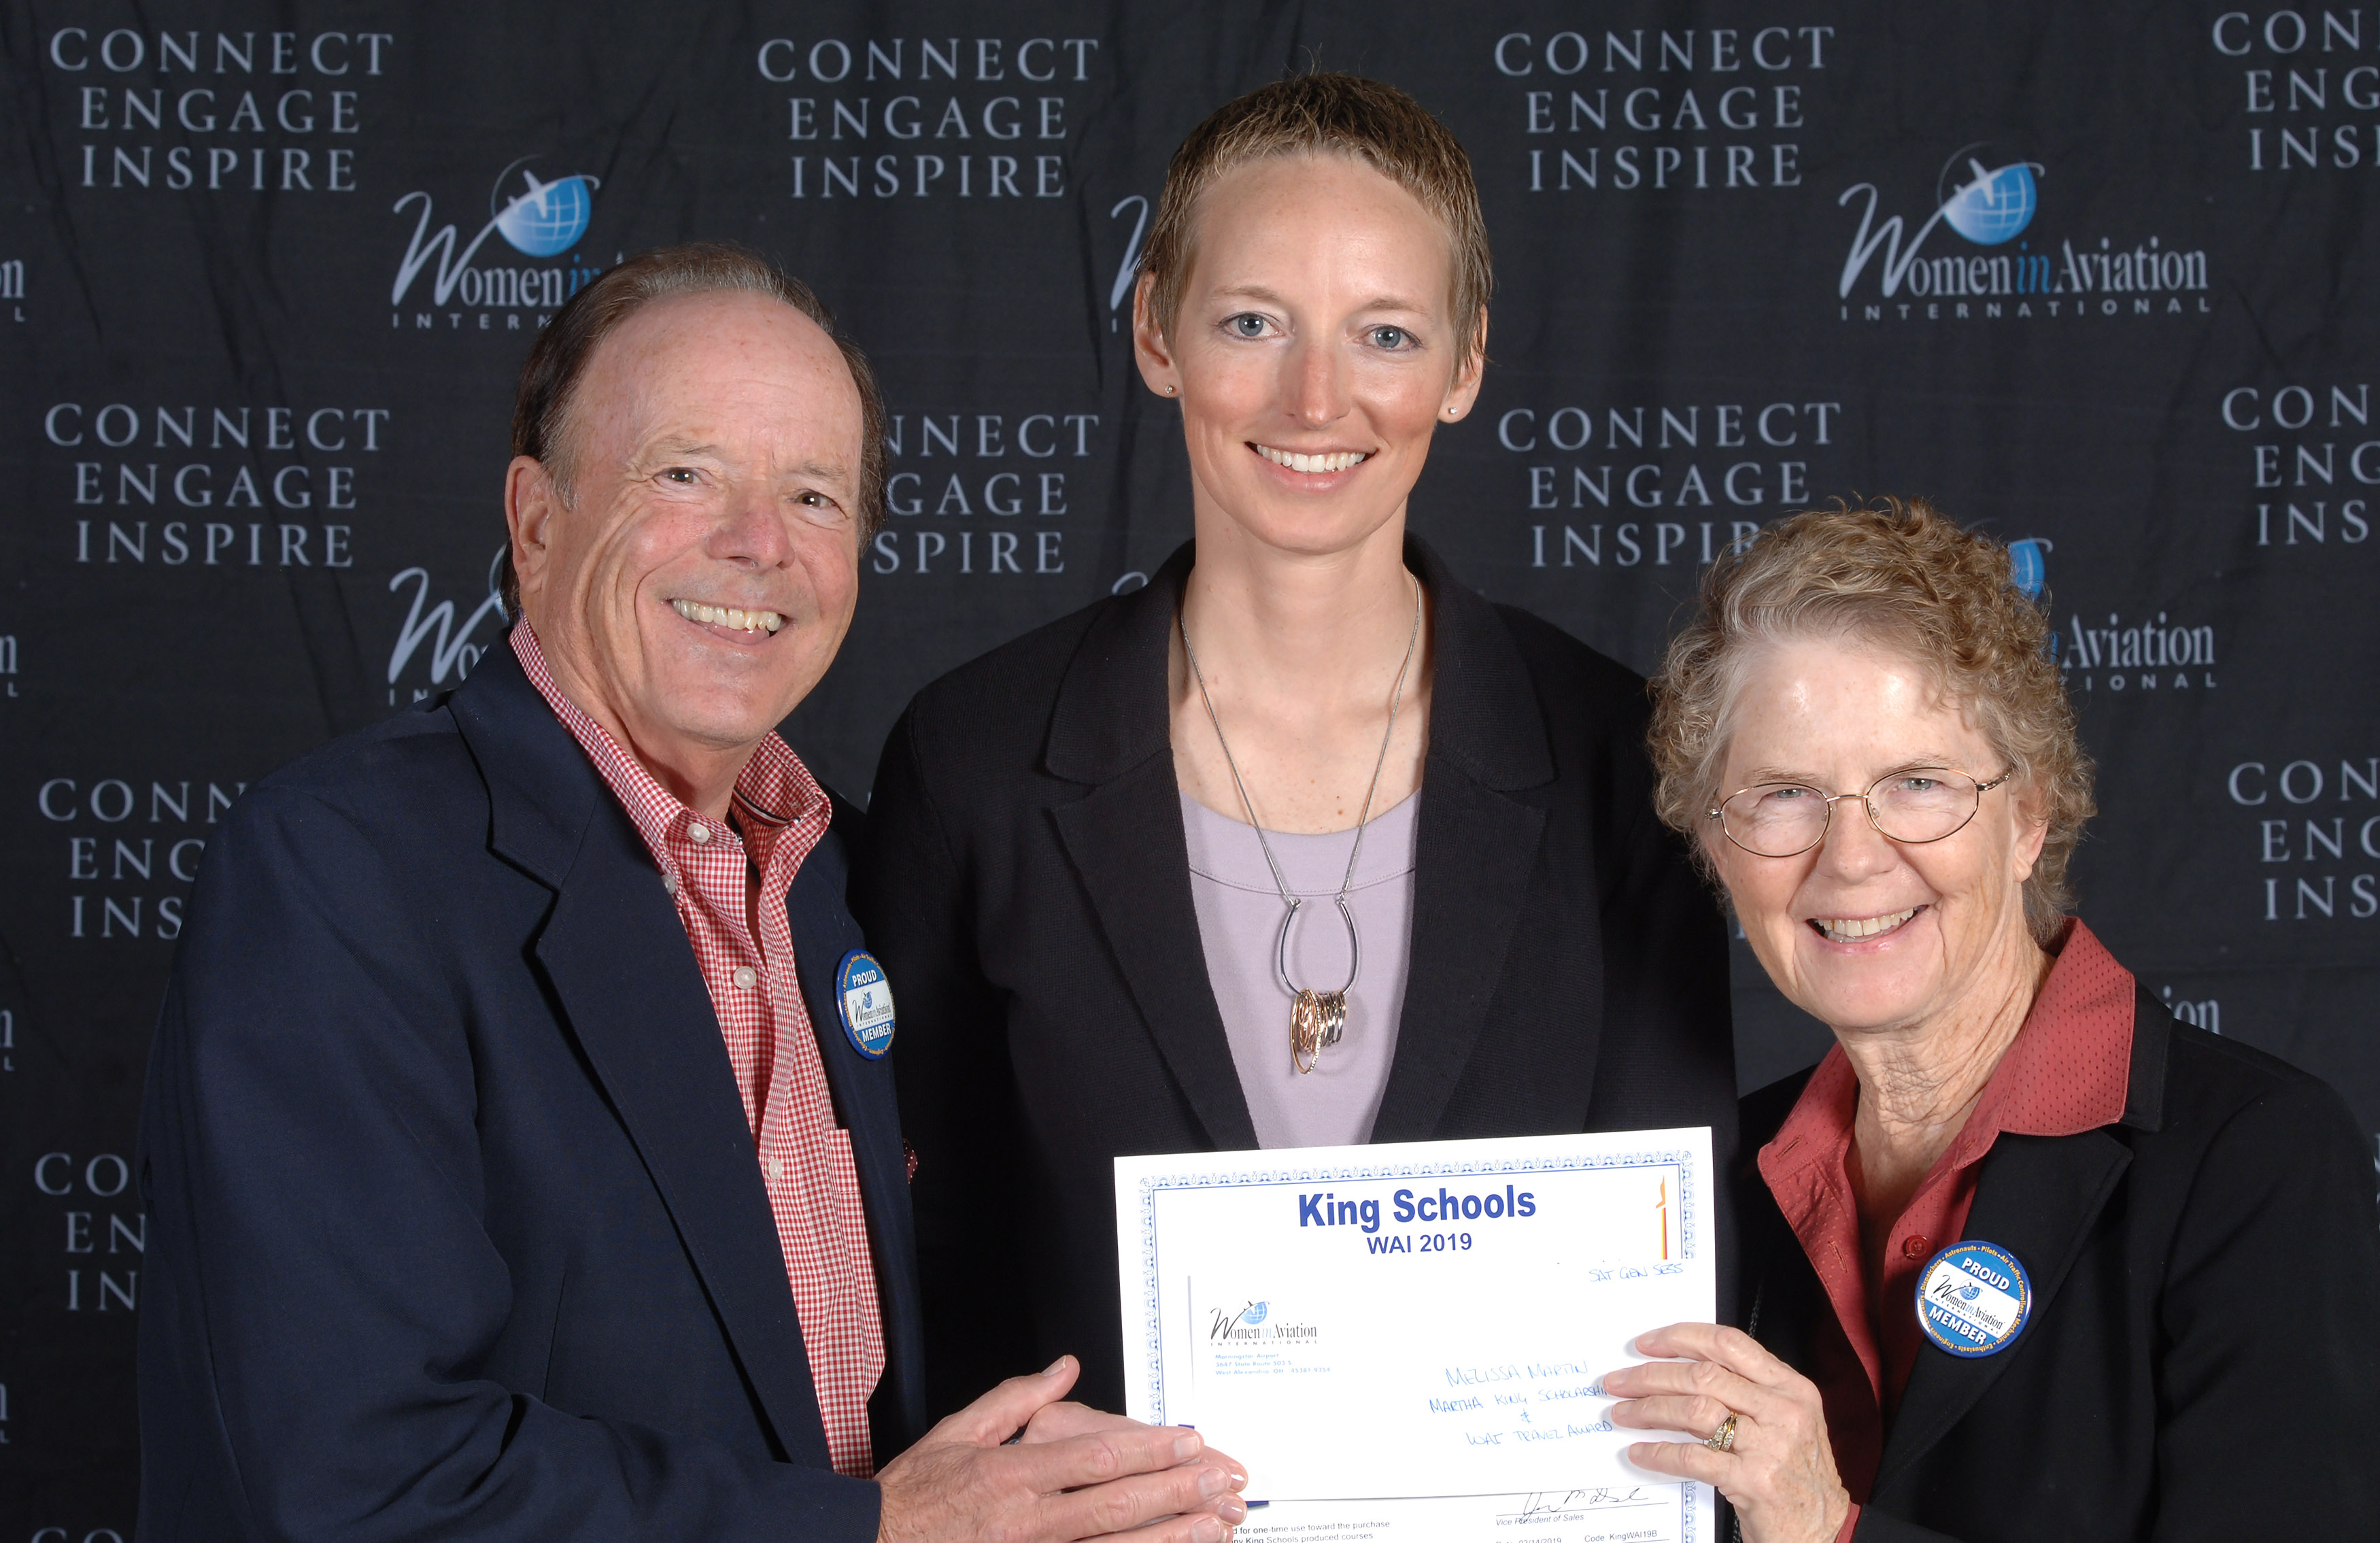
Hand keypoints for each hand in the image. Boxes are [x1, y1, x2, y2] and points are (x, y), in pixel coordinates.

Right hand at [877, 1356, 1247, 1541]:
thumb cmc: (912, 1500)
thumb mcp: (956, 1433)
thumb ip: (1017, 1399)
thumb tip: (1064, 1367)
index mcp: (1009, 1477)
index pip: (1093, 1458)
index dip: (1147, 1449)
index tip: (1187, 1440)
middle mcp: (1025, 1523)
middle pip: (1114, 1507)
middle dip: (1174, 1493)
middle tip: (1220, 1480)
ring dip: (1168, 1539)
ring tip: (1213, 1527)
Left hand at [1603, 1323, 1851, 1542]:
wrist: (1820, 1530)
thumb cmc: (1797, 1476)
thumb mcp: (1787, 1421)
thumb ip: (1748, 1391)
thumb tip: (1682, 1371)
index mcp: (1792, 1388)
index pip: (1729, 1344)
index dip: (1682, 1338)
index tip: (1647, 1343)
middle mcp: (1783, 1411)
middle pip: (1703, 1375)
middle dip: (1651, 1375)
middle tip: (1619, 1381)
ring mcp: (1770, 1446)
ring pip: (1694, 1411)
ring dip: (1648, 1410)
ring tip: (1622, 1413)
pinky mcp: (1754, 1482)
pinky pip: (1693, 1458)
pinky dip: (1660, 1454)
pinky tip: (1641, 1452)